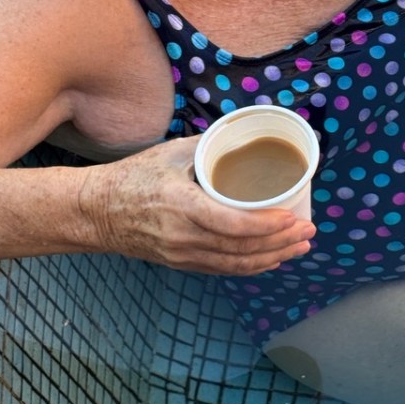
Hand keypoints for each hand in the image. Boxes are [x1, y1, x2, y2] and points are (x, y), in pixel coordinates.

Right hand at [79, 136, 315, 274]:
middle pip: (242, 250)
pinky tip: (271, 258)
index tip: (293, 217)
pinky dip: (250, 266)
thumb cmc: (132, 177)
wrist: (95, 212)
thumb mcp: (170, 153)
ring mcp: (182, 255)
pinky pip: (222, 270)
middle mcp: (184, 237)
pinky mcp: (181, 264)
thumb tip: (241, 133)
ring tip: (299, 247)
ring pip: (235, 265)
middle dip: (281, 243)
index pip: (232, 225)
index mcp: (182, 206)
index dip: (267, 226)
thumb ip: (207, 145)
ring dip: (272, 258)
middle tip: (309, 232)